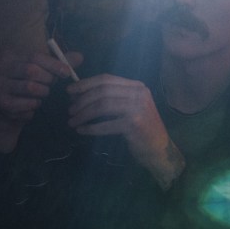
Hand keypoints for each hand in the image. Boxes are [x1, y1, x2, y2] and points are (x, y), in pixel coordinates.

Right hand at [0, 49, 82, 151]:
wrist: (11, 109)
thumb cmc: (30, 83)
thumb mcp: (43, 70)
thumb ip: (60, 63)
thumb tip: (79, 57)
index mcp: (12, 56)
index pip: (35, 56)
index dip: (53, 64)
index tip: (67, 73)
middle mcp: (1, 69)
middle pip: (31, 71)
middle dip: (48, 79)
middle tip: (52, 85)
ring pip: (30, 88)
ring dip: (42, 93)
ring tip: (43, 95)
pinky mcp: (2, 103)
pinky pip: (26, 105)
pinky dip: (34, 107)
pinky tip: (34, 105)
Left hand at [66, 74, 184, 188]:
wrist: (159, 149)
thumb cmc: (141, 129)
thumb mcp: (130, 108)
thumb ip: (112, 98)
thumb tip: (79, 94)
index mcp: (137, 86)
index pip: (107, 79)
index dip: (86, 83)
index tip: (70, 90)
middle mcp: (139, 94)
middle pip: (103, 91)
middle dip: (82, 100)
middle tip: (70, 110)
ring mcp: (138, 108)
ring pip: (102, 106)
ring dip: (83, 114)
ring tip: (72, 121)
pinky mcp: (134, 125)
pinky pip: (106, 124)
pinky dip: (91, 128)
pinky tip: (82, 131)